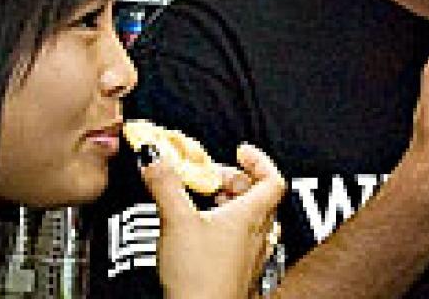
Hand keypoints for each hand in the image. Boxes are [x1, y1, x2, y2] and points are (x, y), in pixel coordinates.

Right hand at [138, 143, 286, 298]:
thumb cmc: (199, 276)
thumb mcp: (177, 221)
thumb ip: (166, 185)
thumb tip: (155, 158)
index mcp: (252, 215)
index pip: (273, 178)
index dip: (260, 160)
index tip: (241, 151)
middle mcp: (259, 233)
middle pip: (259, 196)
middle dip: (236, 180)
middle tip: (213, 178)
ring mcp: (252, 254)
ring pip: (250, 218)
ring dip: (231, 204)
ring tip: (206, 202)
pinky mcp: (240, 271)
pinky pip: (241, 239)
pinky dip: (226, 226)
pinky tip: (203, 233)